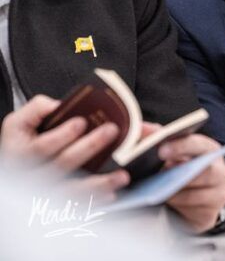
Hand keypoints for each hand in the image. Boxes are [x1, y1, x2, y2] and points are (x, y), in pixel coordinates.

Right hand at [0, 95, 129, 199]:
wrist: (16, 169)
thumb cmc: (22, 143)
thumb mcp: (18, 123)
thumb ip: (36, 109)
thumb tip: (57, 105)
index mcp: (21, 153)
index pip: (41, 146)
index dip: (61, 135)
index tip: (81, 122)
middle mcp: (31, 175)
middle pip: (63, 163)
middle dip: (90, 146)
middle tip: (111, 131)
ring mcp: (45, 192)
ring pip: (72, 190)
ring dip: (99, 183)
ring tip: (123, 175)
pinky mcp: (57, 204)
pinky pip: (78, 205)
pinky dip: (95, 200)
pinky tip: (111, 194)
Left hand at [158, 133, 224, 232]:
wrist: (192, 200)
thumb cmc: (178, 171)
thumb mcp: (171, 153)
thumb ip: (157, 138)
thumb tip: (142, 128)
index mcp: (209, 150)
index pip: (200, 144)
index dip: (181, 146)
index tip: (161, 150)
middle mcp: (220, 171)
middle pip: (206, 170)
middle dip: (180, 172)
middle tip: (159, 174)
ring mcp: (218, 194)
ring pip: (197, 194)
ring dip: (176, 193)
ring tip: (156, 191)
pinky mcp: (210, 214)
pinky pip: (193, 211)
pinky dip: (178, 207)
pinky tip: (165, 204)